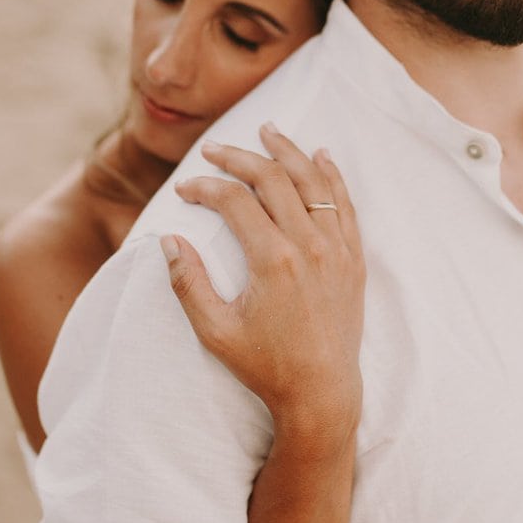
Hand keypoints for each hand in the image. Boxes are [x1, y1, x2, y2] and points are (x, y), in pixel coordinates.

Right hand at [161, 123, 364, 457]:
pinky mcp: (354, 259)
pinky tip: (320, 156)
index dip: (204, 188)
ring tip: (268, 130)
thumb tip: (168, 240)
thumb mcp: (215, 331)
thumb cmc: (265, 365)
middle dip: (239, 158)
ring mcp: (337, 250)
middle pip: (273, 180)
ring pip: (313, 182)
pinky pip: (345, 204)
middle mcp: (310, 247)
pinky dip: (332, 176)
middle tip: (214, 149)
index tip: (184, 190)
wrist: (322, 392)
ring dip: (288, 152)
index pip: (234, 202)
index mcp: (274, 261)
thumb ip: (188, 283)